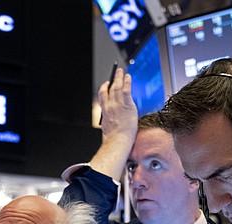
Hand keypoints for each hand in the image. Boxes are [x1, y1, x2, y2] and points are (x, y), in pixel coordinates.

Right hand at [90, 67, 137, 182]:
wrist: (118, 142)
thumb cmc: (114, 143)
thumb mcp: (109, 135)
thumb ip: (110, 132)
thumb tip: (111, 139)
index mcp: (105, 114)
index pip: (103, 99)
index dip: (105, 92)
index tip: (106, 87)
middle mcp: (109, 107)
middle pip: (108, 90)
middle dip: (111, 81)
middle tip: (114, 75)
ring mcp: (117, 105)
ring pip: (117, 87)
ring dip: (119, 78)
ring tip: (121, 71)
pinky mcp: (126, 104)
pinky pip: (126, 89)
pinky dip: (126, 82)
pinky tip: (128, 77)